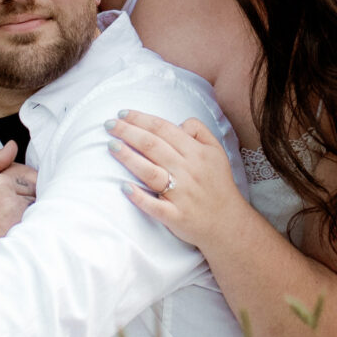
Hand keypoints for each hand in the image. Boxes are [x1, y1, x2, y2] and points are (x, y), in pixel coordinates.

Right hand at [0, 143, 35, 307]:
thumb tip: (13, 146)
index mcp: (1, 182)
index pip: (32, 177)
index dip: (28, 184)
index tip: (18, 193)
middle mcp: (11, 201)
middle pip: (38, 195)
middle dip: (31, 199)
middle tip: (13, 208)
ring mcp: (14, 222)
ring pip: (36, 213)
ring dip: (31, 215)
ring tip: (10, 221)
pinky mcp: (15, 241)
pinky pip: (32, 231)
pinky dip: (27, 231)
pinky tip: (11, 233)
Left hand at [109, 110, 240, 249]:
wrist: (228, 223)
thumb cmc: (218, 185)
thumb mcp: (217, 151)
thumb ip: (199, 131)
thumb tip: (177, 123)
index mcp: (197, 153)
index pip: (164, 129)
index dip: (141, 119)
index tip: (122, 113)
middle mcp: (188, 171)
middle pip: (152, 145)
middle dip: (127, 132)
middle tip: (108, 124)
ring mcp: (181, 194)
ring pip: (150, 172)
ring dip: (128, 158)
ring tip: (111, 146)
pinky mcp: (176, 216)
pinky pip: (154, 206)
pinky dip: (139, 197)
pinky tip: (124, 187)